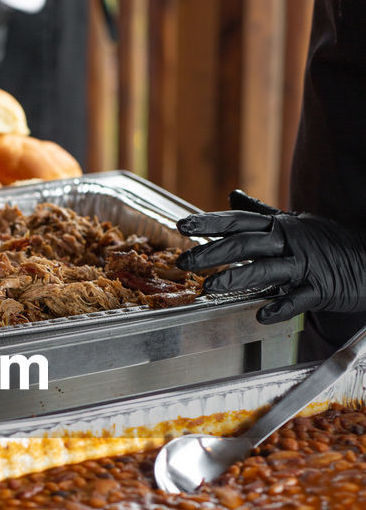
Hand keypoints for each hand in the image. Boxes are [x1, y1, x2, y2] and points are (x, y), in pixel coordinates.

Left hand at [175, 189, 365, 323]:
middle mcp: (289, 242)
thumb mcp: (293, 221)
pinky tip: (261, 314)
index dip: (209, 223)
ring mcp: (304, 265)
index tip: (182, 226)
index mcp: (279, 226)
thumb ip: (260, 212)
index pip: (238, 221)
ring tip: (210, 287)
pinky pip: (297, 298)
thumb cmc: (326, 241)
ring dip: (236, 278)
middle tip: (183, 262)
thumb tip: (233, 195)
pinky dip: (279, 306)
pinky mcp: (319, 288)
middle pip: (245, 244)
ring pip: (266, 270)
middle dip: (212, 253)